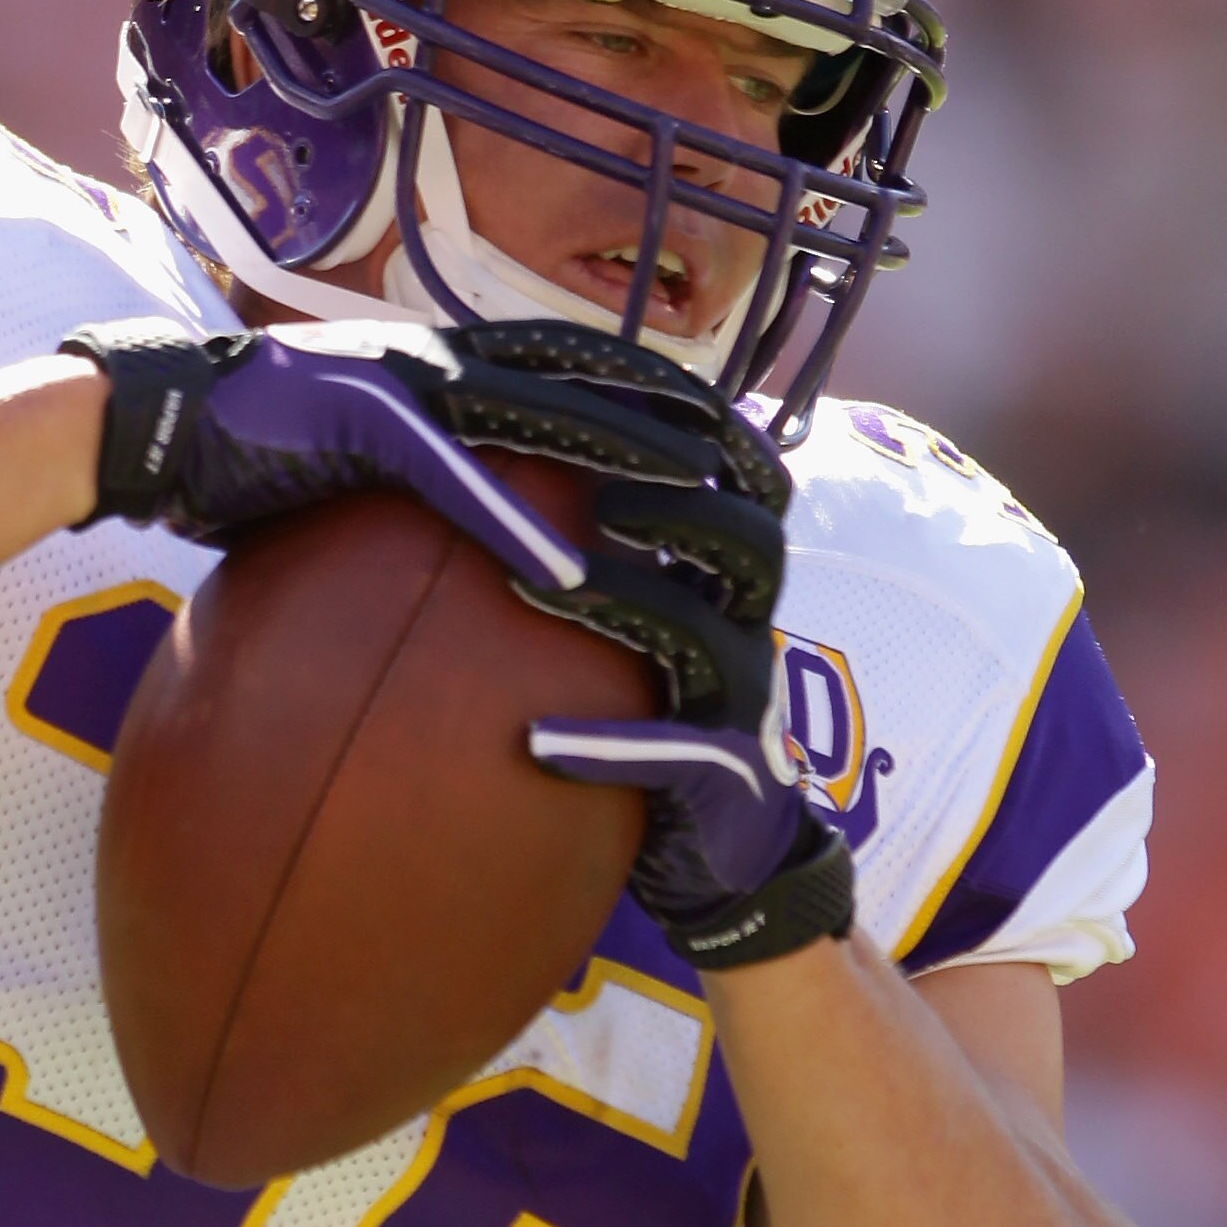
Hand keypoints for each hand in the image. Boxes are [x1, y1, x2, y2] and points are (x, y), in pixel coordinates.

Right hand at [56, 314, 751, 596]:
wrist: (145, 421)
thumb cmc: (241, 454)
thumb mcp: (354, 460)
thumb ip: (430, 482)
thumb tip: (484, 538)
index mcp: (454, 359)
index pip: (590, 365)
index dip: (673, 397)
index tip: (747, 441)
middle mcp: (446, 353)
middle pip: (599, 375)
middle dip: (691, 422)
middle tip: (771, 476)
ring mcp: (407, 379)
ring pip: (550, 413)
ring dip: (634, 464)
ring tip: (709, 516)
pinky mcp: (358, 420)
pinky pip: (455, 479)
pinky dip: (512, 526)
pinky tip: (567, 577)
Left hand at [521, 473, 856, 968]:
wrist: (720, 847)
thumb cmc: (654, 708)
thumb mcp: (634, 613)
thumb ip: (582, 536)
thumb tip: (478, 450)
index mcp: (726, 576)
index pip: (731, 473)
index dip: (675, 425)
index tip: (579, 379)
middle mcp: (748, 627)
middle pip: (745, 540)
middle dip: (669, 502)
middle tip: (576, 477)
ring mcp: (743, 706)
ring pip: (708, 640)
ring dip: (628, 602)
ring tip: (539, 586)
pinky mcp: (725, 782)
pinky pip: (676, 759)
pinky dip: (607, 749)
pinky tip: (533, 745)